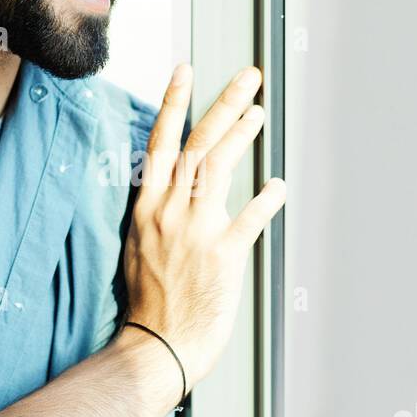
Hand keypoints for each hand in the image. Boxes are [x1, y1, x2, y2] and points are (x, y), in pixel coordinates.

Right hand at [121, 62, 284, 388]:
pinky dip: (265, 200)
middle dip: (223, 105)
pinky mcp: (222, 255)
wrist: (156, 345)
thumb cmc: (149, 300)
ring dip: (241, 136)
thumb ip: (155, 210)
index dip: (174, 103)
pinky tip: (279, 184)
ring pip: (219, 169)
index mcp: (146, 207)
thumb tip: (169, 183)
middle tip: (247, 78)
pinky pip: (249, 218)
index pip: (160, 143)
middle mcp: (169, 211)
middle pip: (198, 145)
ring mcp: (195, 231)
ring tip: (260, 114)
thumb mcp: (138, 244)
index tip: (186, 71)